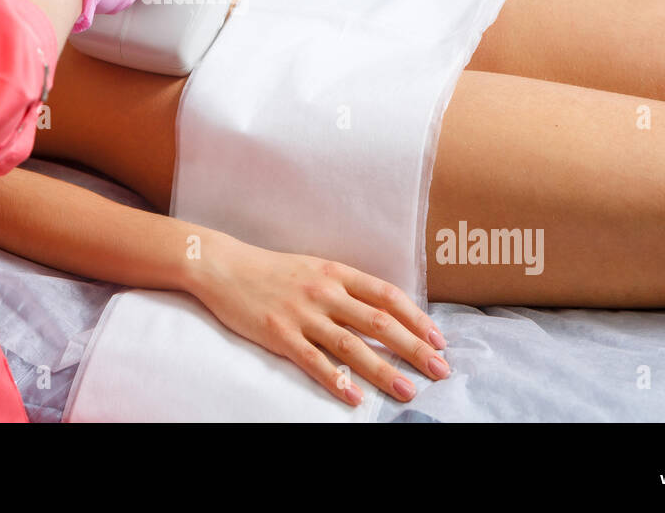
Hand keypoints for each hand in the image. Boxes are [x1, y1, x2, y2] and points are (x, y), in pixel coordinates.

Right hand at [189, 235, 449, 406]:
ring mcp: (302, 314)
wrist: (224, 266)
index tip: (439, 339)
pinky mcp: (280, 334)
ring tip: (407, 390)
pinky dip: (336, 380)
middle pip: (379, 322)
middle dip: (414, 348)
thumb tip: (384, 313)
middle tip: (440, 370)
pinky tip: (354, 397)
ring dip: (383, 370)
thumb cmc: (272, 270)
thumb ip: (346, 288)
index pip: (387, 296)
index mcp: (336, 272)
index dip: (417, 318)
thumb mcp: (315, 268)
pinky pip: (314, 361)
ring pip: (351, 346)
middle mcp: (325, 291)